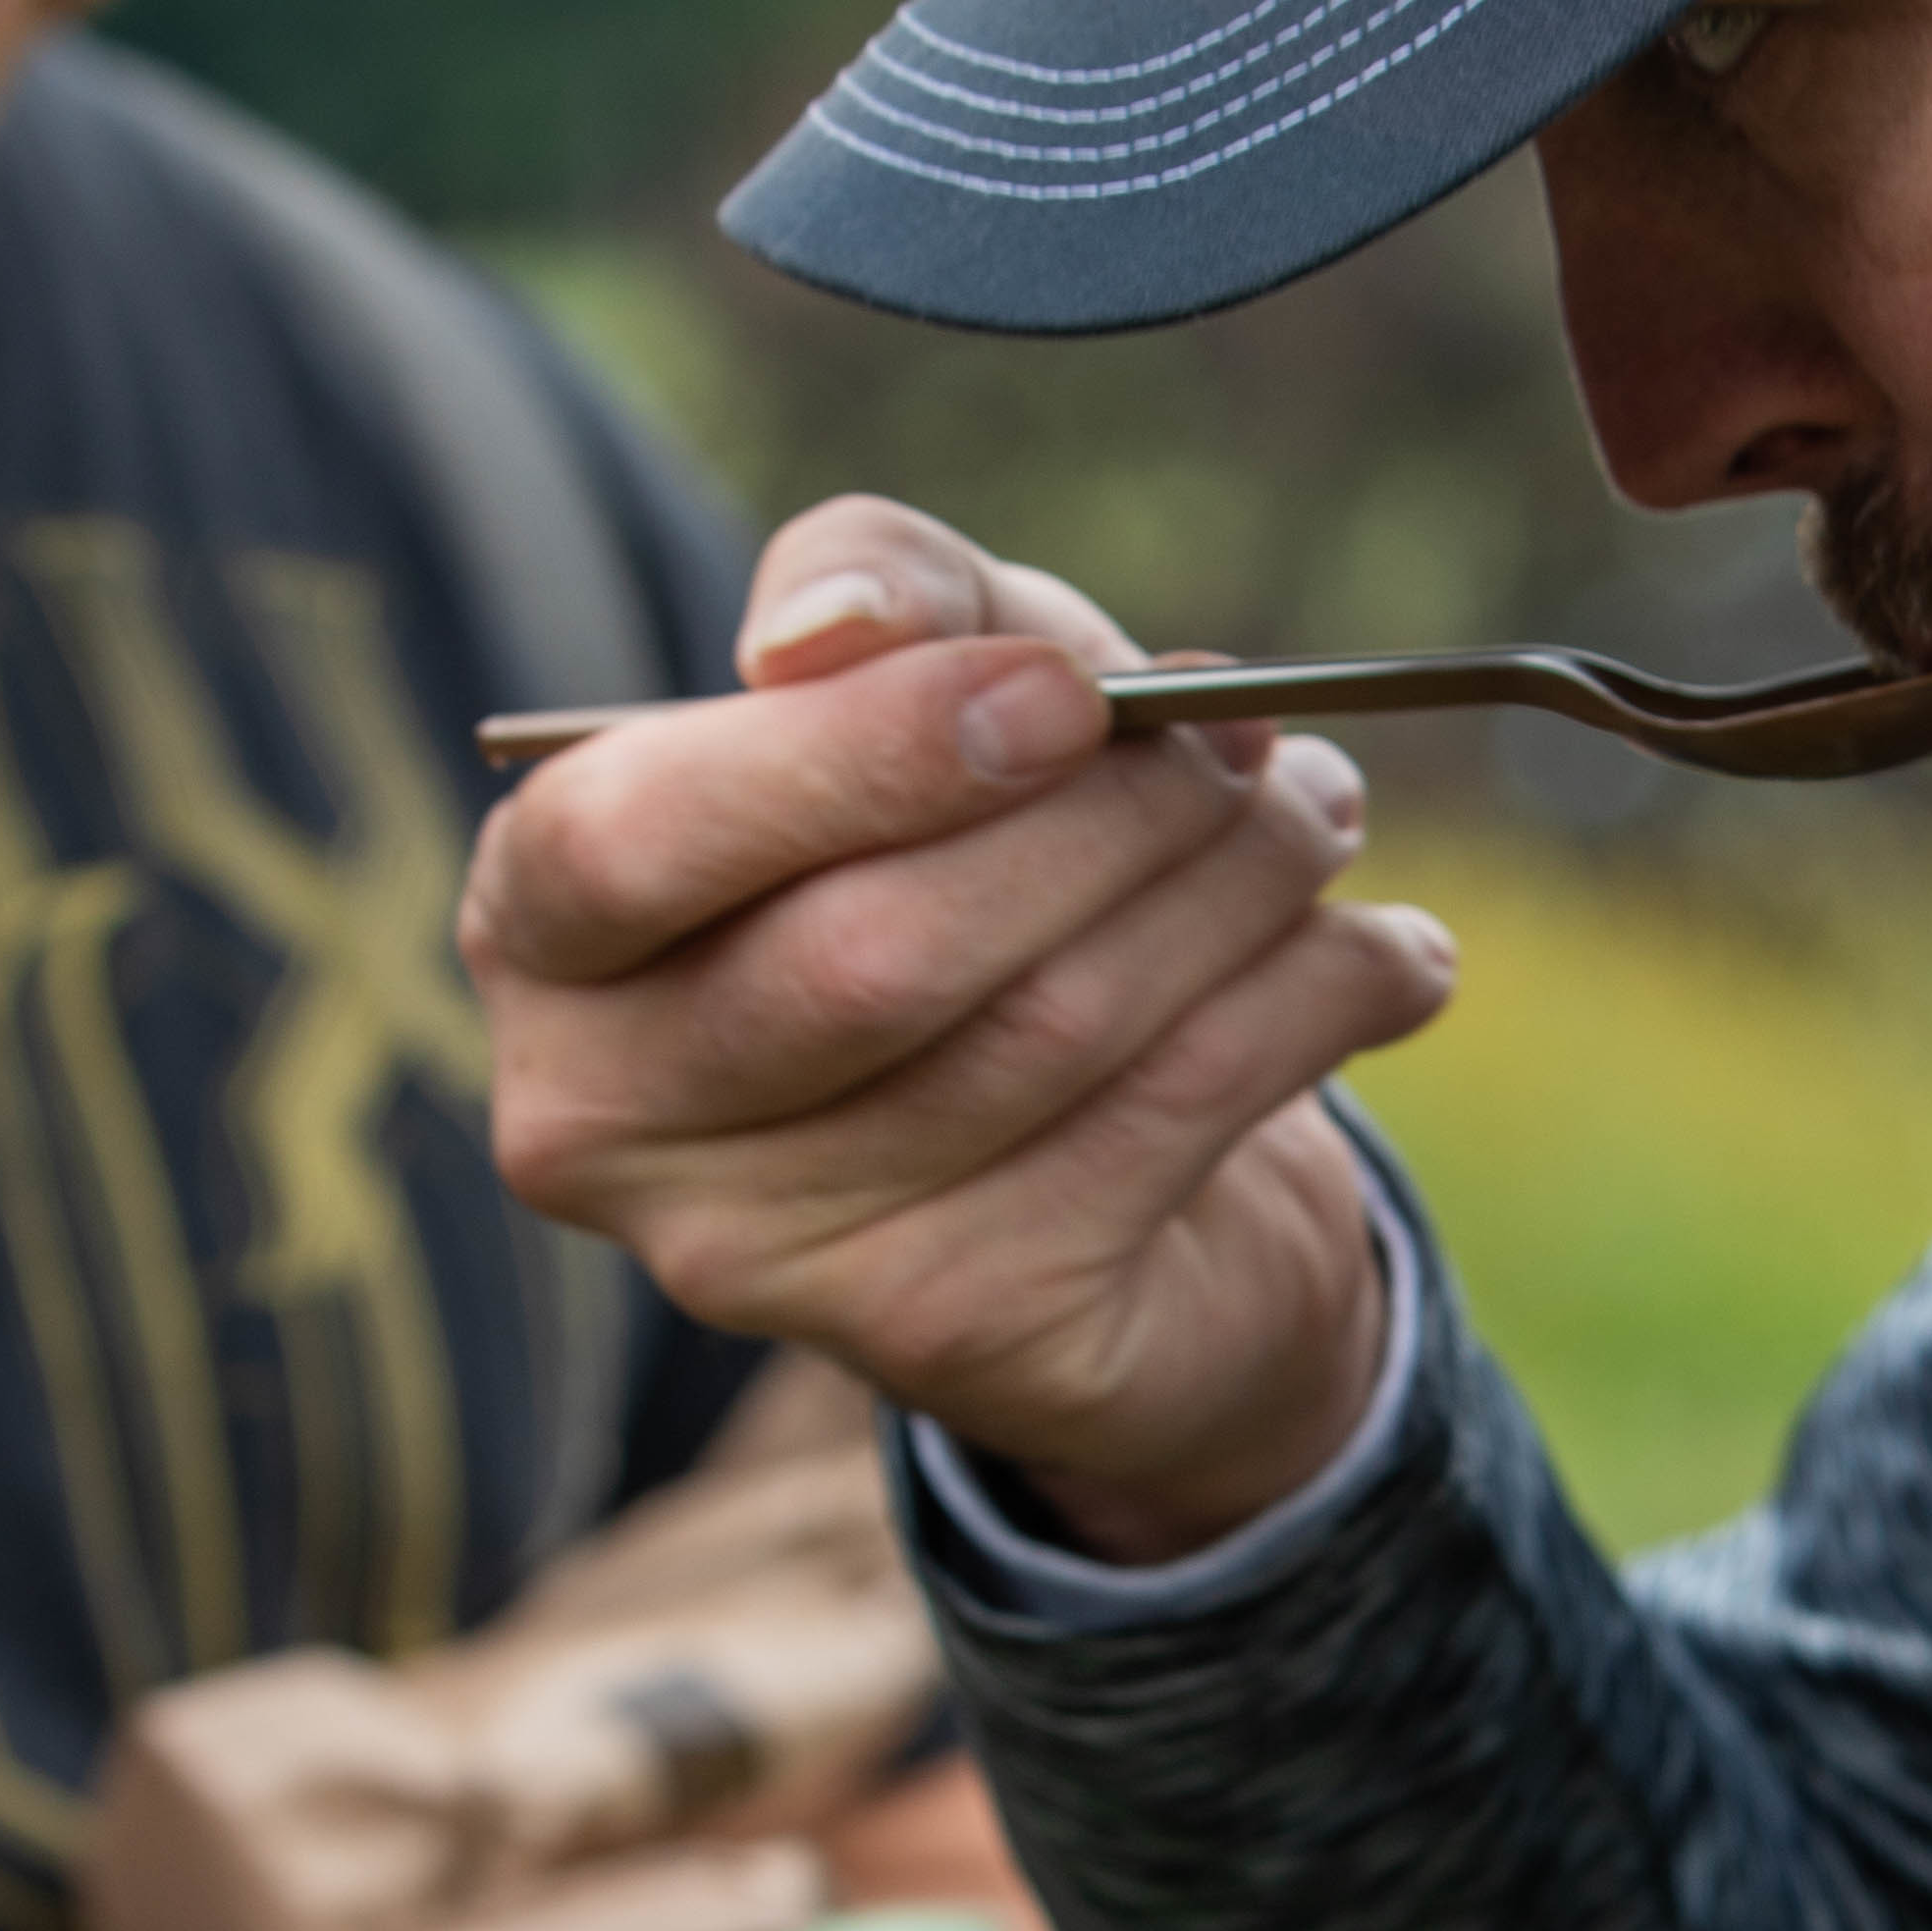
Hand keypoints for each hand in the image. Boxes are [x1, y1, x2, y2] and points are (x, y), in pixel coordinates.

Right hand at [468, 501, 1458, 1559]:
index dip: (863, 756)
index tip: (1064, 688)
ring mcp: (765, 1262)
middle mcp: (604, 1120)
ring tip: (1314, 815)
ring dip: (1229, 896)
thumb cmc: (971, 850)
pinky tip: (1387, 957)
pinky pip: (1162, 1134)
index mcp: (544, 928)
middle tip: (1243, 741)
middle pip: (871, 956)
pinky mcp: (954, 1339)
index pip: (633, 842)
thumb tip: (840, 626)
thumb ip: (877, 591)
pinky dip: (1308, 1011)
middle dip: (1104, 822)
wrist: (1104, 1161)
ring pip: (1041, 1039)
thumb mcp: (928, 673)